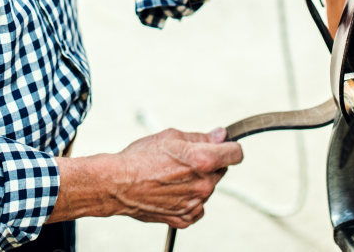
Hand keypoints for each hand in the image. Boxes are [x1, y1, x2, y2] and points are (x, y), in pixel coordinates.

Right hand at [49, 128, 242, 227]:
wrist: (116, 183)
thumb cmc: (139, 158)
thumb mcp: (172, 137)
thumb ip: (201, 137)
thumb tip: (220, 136)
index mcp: (203, 161)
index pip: (236, 154)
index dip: (229, 147)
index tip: (223, 146)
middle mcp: (203, 185)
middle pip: (220, 171)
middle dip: (209, 163)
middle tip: (185, 159)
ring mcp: (194, 204)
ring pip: (207, 188)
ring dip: (197, 181)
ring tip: (172, 175)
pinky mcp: (184, 218)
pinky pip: (197, 207)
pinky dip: (189, 199)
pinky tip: (172, 190)